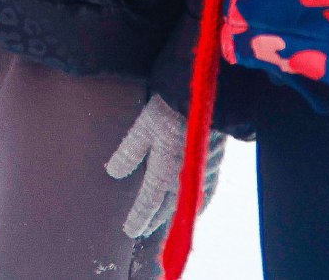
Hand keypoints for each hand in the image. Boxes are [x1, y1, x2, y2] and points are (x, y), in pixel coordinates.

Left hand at [104, 94, 222, 240]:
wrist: (206, 96)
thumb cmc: (170, 109)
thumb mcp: (143, 128)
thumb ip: (129, 152)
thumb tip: (114, 173)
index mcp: (164, 174)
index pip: (149, 203)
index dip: (139, 218)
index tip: (130, 231)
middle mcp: (184, 180)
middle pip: (170, 209)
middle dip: (157, 221)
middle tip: (146, 231)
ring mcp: (202, 173)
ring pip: (190, 204)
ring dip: (178, 216)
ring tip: (170, 225)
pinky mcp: (215, 163)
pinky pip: (207, 193)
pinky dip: (200, 203)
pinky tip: (199, 203)